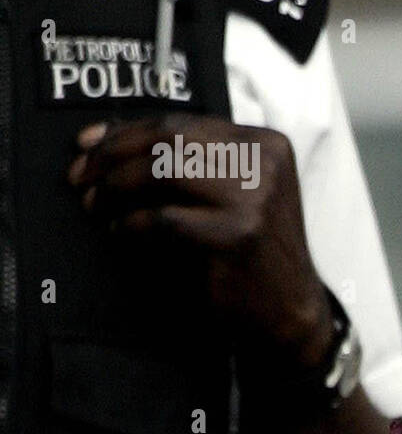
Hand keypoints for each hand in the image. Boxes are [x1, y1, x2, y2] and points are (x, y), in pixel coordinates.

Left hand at [67, 114, 333, 369]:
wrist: (289, 309)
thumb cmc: (251, 251)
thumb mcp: (236, 193)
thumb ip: (191, 162)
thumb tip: (104, 137)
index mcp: (266, 145)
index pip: (181, 124)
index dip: (125, 131)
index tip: (86, 145)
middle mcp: (264, 163)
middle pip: (169, 141)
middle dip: (113, 156)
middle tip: (81, 177)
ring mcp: (254, 199)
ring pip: (164, 172)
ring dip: (118, 187)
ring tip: (96, 204)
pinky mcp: (236, 236)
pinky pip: (164, 219)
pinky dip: (133, 224)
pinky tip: (122, 232)